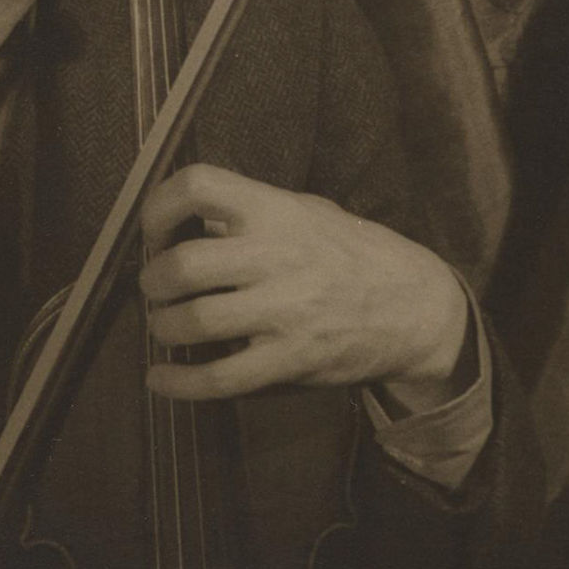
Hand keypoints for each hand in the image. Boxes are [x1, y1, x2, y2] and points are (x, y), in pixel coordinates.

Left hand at [139, 164, 470, 411]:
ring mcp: (284, 311)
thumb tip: (183, 220)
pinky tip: (159, 378)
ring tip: (166, 325)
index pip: (199, 186)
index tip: (156, 231)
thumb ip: (249, 213)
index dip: (160, 207)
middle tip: (157, 287)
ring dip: (163, 327)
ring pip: (193, 323)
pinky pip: (219, 378)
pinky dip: (177, 382)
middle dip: (153, 281)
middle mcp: (277, 256)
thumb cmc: (350, 252)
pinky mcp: (290, 360)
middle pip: (183, 265)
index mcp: (276, 210)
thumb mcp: (305, 212)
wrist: (414, 306)